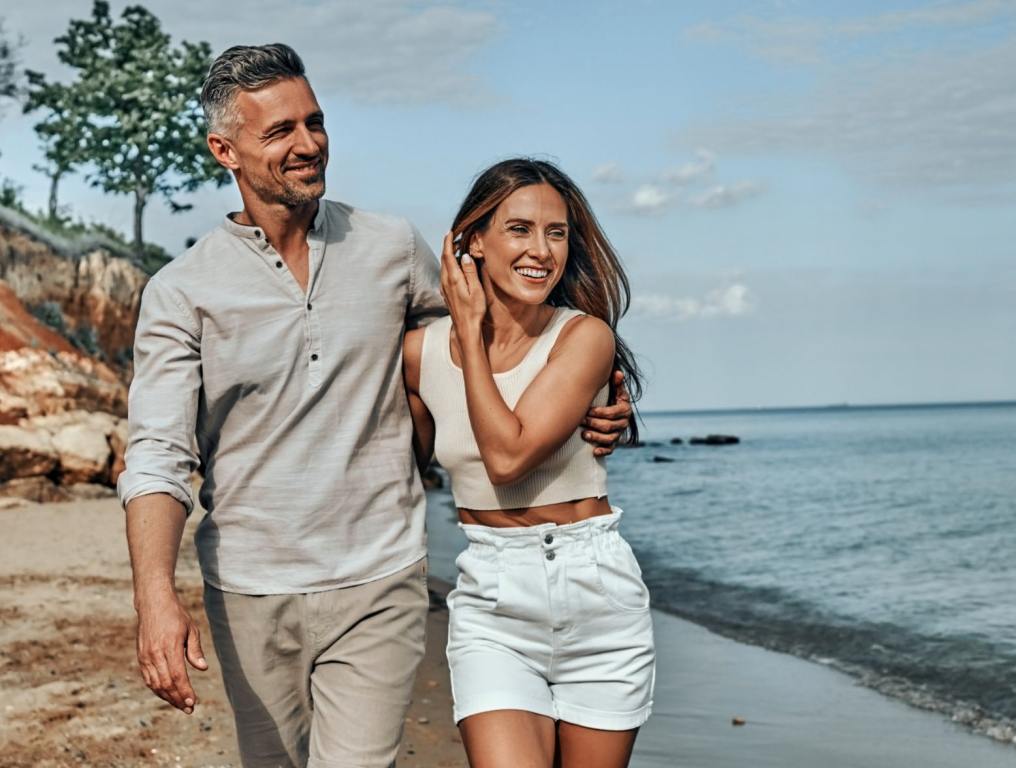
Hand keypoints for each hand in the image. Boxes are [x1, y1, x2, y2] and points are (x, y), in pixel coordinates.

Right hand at [135, 590, 207, 713]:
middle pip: (166, 684)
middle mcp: (154, 654)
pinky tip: (166, 694)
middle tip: (189, 709)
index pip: (177, 676)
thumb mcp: (191, 629)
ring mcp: (145, 657)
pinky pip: (148, 679)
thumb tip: (202, 668)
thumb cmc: (176, 616)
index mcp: (169, 647)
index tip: (193, 702)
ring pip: (155, 684)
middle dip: (178, 699)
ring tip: (180, 705)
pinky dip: (157, 689)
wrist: (153, 604)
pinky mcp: (141, 657)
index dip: (185, 691)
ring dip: (167, 697)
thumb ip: (195, 650)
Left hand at [439, 232, 485, 334]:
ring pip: (443, 266)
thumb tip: (464, 256)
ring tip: (456, 248)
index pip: (448, 255)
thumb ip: (470, 272)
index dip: (448, 242)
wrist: (465, 328)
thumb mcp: (476, 290)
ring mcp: (444, 288)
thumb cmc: (474, 311)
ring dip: (448, 256)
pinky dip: (448, 265)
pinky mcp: (445, 293)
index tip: (450, 232)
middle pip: (444, 259)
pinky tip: (455, 266)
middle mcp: (445, 282)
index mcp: (453, 279)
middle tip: (455, 237)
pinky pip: (444, 274)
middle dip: (448, 246)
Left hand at [581, 370, 632, 456]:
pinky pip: (610, 450)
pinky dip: (603, 451)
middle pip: (610, 426)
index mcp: (625, 409)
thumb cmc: (608, 396)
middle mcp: (623, 423)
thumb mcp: (613, 388)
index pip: (613, 413)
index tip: (587, 410)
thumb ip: (616, 382)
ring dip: (596, 438)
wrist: (608, 409)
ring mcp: (618, 433)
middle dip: (594, 423)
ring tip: (584, 434)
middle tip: (581, 420)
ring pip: (610, 439)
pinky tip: (594, 451)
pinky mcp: (613, 443)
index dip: (600, 412)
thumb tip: (618, 373)